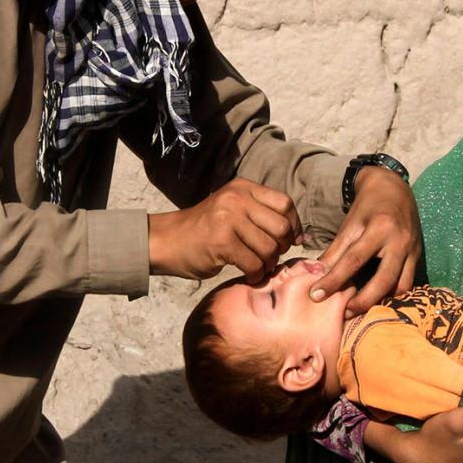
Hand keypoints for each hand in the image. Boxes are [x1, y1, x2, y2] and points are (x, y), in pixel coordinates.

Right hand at [149, 178, 300, 280]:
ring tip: (259, 267)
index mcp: (243, 188)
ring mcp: (228, 219)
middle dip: (282, 247)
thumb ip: (259, 213)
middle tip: (271, 257)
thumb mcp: (231, 209)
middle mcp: (236, 199)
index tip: (291, 241)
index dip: (293, 225)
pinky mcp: (221, 242)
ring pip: (269, 247)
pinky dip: (256, 274)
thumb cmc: (204, 230)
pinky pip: (254, 263)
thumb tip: (296, 234)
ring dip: (268, 264)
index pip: (285, 203)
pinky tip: (248, 274)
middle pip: (281, 226)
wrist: (166, 240)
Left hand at [312, 166, 422, 313]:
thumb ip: (335, 250)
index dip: (333, 280)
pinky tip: (378, 301)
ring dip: (381, 302)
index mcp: (379, 228)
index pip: (353, 260)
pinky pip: (408, 283)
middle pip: (383, 281)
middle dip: (362, 302)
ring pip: (400, 287)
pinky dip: (393, 295)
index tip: (316, 295)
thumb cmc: (368, 207)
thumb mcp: (350, 224)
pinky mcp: (419, 257)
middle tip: (343, 314)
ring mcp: (413, 251)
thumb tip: (316, 274)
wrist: (394, 189)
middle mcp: (400, 241)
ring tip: (360, 310)